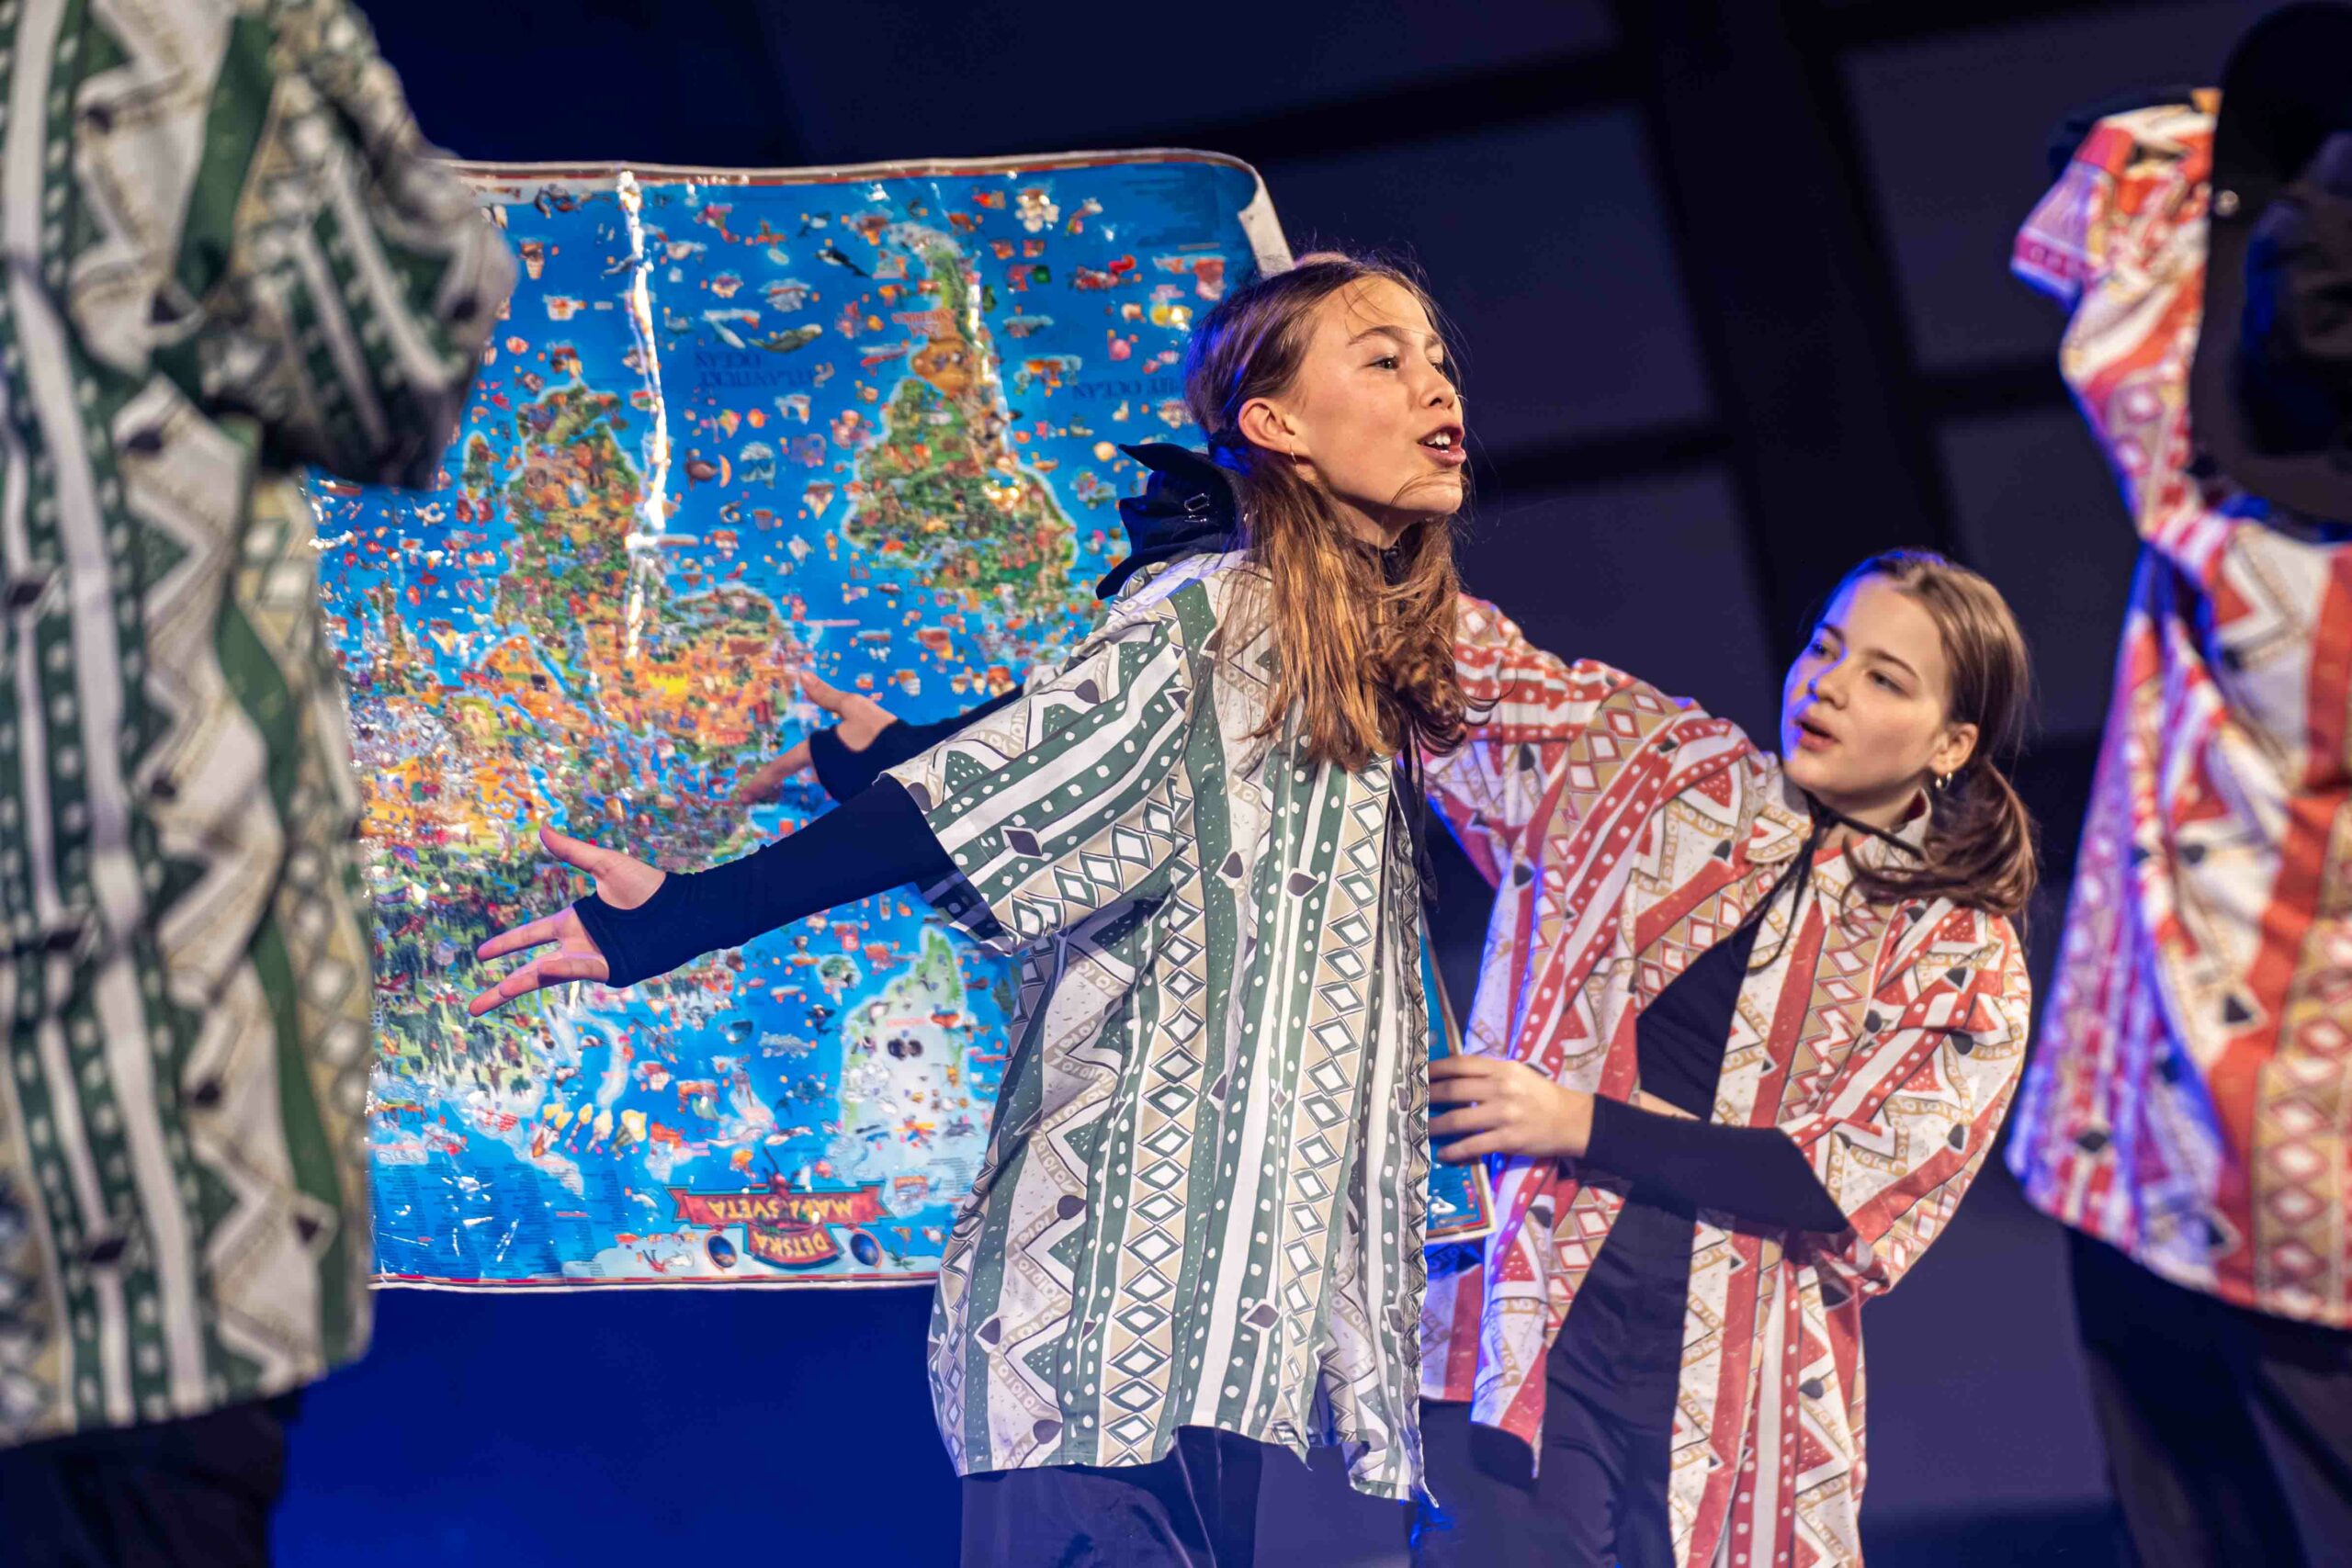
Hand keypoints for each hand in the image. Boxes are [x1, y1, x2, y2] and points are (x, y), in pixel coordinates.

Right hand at [468, 826, 666, 1016]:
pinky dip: (562, 969)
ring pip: (550, 977)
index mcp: (573, 922)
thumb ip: (573, 852)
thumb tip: (544, 828)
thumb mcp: (605, 865)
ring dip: (522, 986)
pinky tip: (542, 969)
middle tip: (473, 1007)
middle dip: (503, 989)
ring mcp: (594, 960)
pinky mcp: (612, 969)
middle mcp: (578, 945)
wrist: (683, 907)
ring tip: (495, 996)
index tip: (481, 955)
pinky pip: (581, 970)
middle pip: (531, 971)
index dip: (506, 944)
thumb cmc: (648, 886)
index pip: (530, 936)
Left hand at [734, 670, 901, 803]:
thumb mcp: (854, 705)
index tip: (744, 796)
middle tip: (866, 742)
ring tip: (877, 752)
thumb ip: (826, 695)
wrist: (913, 761)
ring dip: (853, 764)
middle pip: (822, 765)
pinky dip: (864, 774)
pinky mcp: (857, 799)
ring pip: (840, 774)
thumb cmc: (880, 731)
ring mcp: (841, 790)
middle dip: (839, 755)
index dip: (761, 780)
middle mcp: (825, 775)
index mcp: (817, 751)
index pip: (782, 765)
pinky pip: (854, 783)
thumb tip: (802, 675)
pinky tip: (882, 766)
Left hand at [1429, 1055, 1593, 1161]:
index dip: (1435, 1069)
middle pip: (1454, 1090)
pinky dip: (1455, 1150)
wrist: (1572, 1120)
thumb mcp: (1517, 1073)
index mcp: (1502, 1069)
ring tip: (1420, 1129)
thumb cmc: (1541, 1095)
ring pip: (1459, 1119)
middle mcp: (1501, 1088)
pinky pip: (1474, 1145)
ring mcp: (1504, 1115)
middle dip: (1428, 1096)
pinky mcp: (1508, 1139)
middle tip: (1410, 1102)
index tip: (1417, 1074)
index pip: (1460, 1064)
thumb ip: (1489, 1073)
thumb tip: (1453, 1074)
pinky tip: (1443, 1153)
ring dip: (1435, 1126)